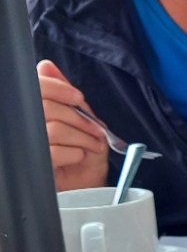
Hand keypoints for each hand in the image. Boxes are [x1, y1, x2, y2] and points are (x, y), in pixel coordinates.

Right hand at [37, 60, 108, 190]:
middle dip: (78, 118)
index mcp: (33, 110)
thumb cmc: (84, 152)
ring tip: (92, 146)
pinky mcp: (35, 166)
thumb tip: (46, 66)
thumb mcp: (81, 120)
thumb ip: (64, 94)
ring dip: (82, 137)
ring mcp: (28, 147)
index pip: (35, 87)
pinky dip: (75, 154)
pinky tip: (80, 157)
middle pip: (46, 108)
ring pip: (53, 130)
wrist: (88, 185)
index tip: (79, 98)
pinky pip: (54, 152)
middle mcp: (26, 127)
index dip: (57, 88)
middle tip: (95, 130)